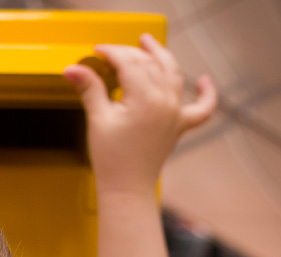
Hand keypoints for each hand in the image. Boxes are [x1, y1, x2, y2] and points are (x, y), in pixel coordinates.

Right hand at [64, 34, 216, 195]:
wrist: (126, 187)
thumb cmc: (112, 159)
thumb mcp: (98, 119)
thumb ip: (89, 89)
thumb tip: (73, 69)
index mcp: (145, 99)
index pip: (129, 63)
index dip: (112, 52)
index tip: (97, 51)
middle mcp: (166, 102)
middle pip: (150, 64)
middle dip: (131, 52)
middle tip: (112, 51)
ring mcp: (176, 113)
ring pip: (174, 74)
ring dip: (162, 56)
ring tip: (149, 45)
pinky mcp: (180, 125)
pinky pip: (203, 107)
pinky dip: (207, 92)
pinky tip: (203, 80)